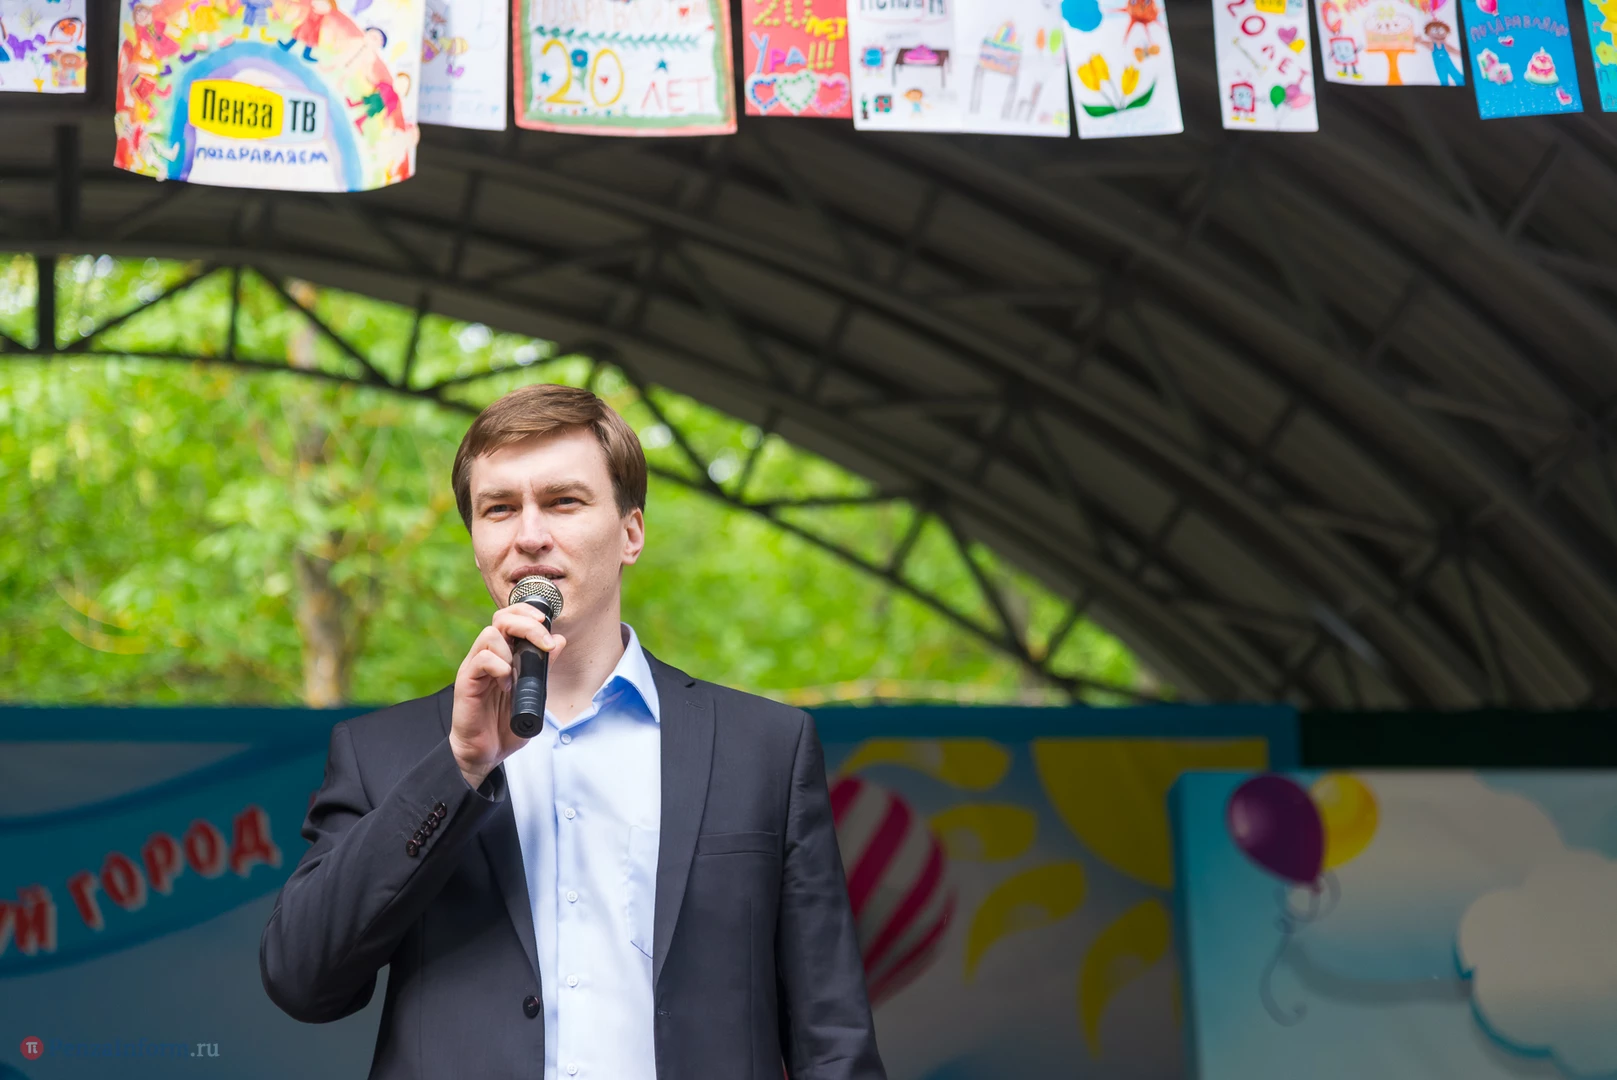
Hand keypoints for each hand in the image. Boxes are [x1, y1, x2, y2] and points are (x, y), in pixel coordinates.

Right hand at [449, 603, 566, 789]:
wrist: (484, 752)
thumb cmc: (506, 723)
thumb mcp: (533, 693)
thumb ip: (543, 667)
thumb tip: (559, 640)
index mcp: (504, 653)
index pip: (511, 617)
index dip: (527, 612)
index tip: (546, 621)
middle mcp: (488, 655)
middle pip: (501, 618)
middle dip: (526, 623)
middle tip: (543, 641)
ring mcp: (475, 667)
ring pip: (490, 635)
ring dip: (511, 649)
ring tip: (518, 673)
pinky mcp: (466, 682)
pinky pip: (481, 659)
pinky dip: (499, 667)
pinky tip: (506, 684)